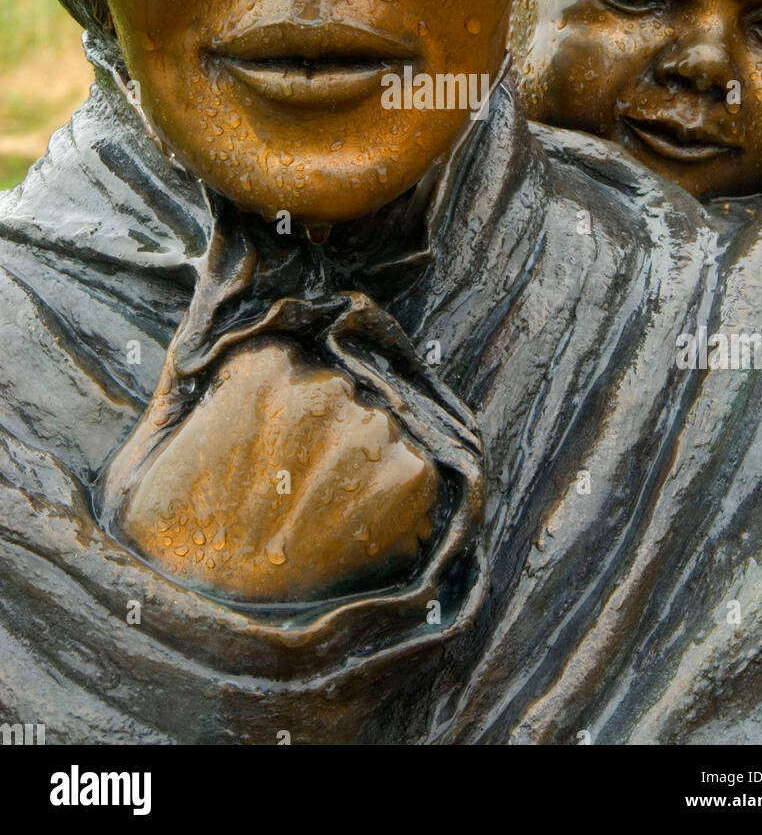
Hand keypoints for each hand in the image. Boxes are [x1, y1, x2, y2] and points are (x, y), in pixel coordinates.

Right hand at [107, 339, 439, 602]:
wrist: (209, 625)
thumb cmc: (166, 535)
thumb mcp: (153, 443)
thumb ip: (185, 381)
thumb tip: (207, 329)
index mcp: (264, 362)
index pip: (299, 364)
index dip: (285, 411)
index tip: (266, 452)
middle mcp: (323, 385)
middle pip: (345, 395)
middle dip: (327, 436)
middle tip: (292, 493)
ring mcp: (370, 429)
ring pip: (382, 432)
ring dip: (362, 468)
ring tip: (320, 520)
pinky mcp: (409, 475)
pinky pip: (414, 473)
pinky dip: (393, 503)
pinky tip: (351, 535)